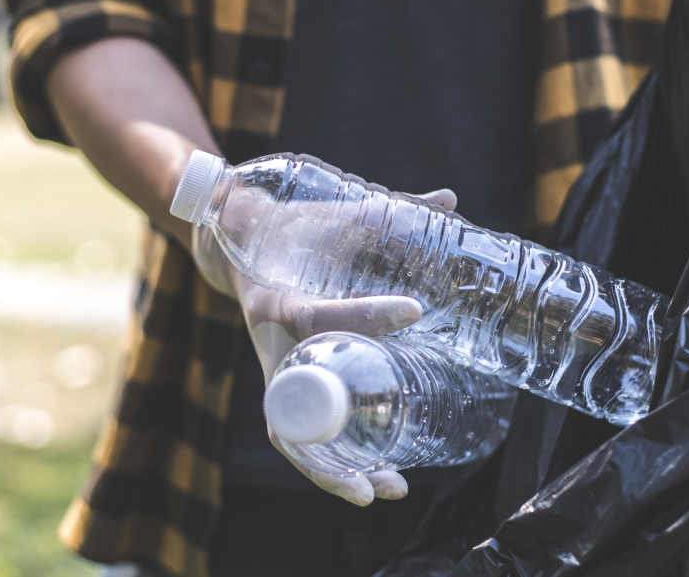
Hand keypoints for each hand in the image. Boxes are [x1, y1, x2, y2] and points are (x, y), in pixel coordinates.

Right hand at [192, 188, 458, 504]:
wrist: (237, 242)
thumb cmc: (293, 228)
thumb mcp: (335, 214)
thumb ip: (391, 208)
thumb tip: (451, 198)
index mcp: (275, 297)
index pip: (318, 313)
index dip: (364, 315)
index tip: (414, 309)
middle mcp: (270, 342)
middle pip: (297, 408)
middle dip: (342, 443)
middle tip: (395, 464)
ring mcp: (274, 369)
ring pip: (296, 437)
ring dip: (336, 472)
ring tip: (391, 489)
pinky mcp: (284, 383)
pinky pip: (300, 435)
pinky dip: (328, 464)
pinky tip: (370, 480)